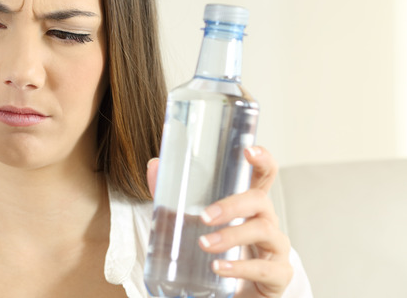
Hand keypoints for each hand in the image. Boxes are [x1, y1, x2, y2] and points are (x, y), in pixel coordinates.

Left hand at [146, 147, 292, 297]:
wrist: (234, 293)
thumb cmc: (219, 251)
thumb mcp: (195, 224)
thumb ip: (174, 198)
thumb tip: (155, 166)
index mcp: (250, 206)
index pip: (263, 176)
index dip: (262, 160)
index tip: (248, 150)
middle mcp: (267, 221)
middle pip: (260, 200)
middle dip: (232, 205)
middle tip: (204, 216)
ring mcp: (276, 248)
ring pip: (263, 231)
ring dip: (232, 235)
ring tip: (205, 244)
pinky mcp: (278, 276)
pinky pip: (265, 269)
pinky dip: (240, 267)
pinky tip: (220, 267)